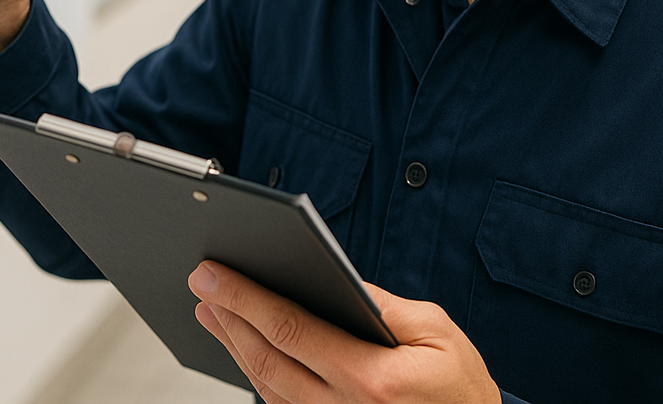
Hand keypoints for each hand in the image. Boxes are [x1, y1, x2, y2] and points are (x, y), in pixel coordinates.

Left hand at [188, 261, 499, 403]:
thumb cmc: (462, 389)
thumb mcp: (437, 332)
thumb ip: (382, 305)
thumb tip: (336, 281)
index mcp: (371, 378)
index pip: (290, 329)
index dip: (245, 298)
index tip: (214, 274)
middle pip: (266, 358)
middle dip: (227, 316)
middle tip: (201, 283)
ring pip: (266, 386)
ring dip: (234, 346)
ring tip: (212, 311)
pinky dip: (257, 375)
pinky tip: (245, 351)